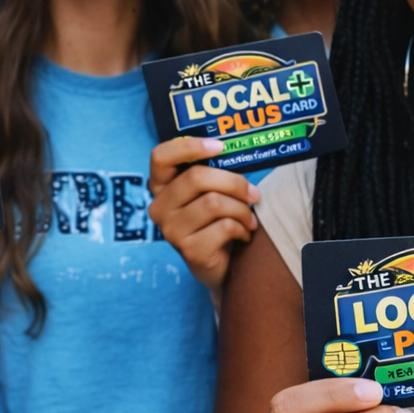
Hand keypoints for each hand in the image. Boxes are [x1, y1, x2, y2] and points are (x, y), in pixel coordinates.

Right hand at [147, 137, 259, 291]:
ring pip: (214, 203)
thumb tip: (238, 152)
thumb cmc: (216, 220)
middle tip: (254, 194)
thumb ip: (212, 173)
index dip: (189, 147)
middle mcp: (159, 207)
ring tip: (250, 219)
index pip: (160, 157)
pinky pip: (224, 227)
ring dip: (242, 210)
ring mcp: (171, 231)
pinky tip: (244, 234)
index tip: (220, 146)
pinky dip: (242, 228)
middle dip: (233, 182)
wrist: (220, 266)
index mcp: (160, 187)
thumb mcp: (209, 193)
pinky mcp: (189, 251)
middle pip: (196, 178)